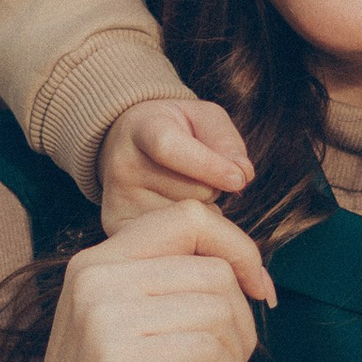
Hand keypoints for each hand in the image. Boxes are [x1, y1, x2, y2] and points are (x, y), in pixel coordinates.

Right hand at [0, 202, 275, 361]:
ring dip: (234, 360)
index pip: (189, 218)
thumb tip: (249, 265)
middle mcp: (94, 276)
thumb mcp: (126, 326)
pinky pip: (212, 350)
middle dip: (242, 322)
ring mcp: (104, 316)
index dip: (239, 248)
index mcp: (95, 262)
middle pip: (214, 269)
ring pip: (220, 309)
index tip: (260, 291)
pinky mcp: (121, 360)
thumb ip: (167, 286)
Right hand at [98, 94, 253, 231]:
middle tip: (199, 176)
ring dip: (203, 211)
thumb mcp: (202, 118)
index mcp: (140, 129)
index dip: (208, 165)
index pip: (169, 148)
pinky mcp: (119, 230)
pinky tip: (177, 215)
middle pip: (191, 192)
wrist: (128, 146)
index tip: (239, 180)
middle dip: (212, 187)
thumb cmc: (176, 130)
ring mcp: (119, 202)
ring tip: (183, 191)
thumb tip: (243, 175)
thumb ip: (226, 140)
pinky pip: (177, 244)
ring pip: (188, 223)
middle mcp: (123, 166)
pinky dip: (191, 235)